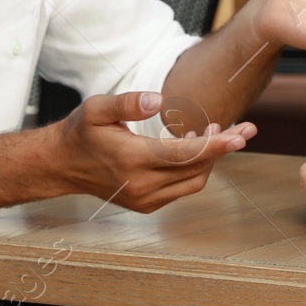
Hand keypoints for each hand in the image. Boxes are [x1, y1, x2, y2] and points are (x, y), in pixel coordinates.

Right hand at [54, 91, 256, 212]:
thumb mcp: (97, 108)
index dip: (216, 144)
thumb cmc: (81, 133)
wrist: (62, 165)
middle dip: (223, 149)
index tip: (240, 135)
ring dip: (210, 159)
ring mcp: (144, 199)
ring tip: (214, 132)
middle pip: (196, 169)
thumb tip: (157, 100)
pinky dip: (194, 170)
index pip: (185, 155)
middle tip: (243, 128)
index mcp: (132, 160)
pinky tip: (191, 148)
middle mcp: (141, 185)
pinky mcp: (146, 205)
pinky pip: (182, 188)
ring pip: (193, 182)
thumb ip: (128, 102)